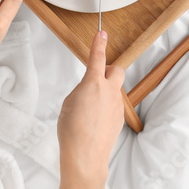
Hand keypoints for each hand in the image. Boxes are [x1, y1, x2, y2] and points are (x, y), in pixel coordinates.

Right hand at [57, 31, 124, 188]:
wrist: (85, 155)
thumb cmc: (72, 130)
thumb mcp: (69, 102)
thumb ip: (81, 90)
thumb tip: (88, 90)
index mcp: (93, 83)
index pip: (97, 57)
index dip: (99, 43)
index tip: (102, 34)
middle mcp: (109, 92)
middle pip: (118, 70)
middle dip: (109, 69)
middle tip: (98, 75)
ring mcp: (116, 106)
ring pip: (114, 90)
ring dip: (105, 92)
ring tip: (89, 108)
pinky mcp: (119, 118)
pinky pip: (113, 105)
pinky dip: (105, 107)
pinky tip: (94, 120)